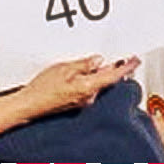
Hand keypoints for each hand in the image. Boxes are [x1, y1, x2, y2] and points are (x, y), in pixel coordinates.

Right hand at [14, 56, 139, 119]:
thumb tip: (99, 61)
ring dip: (96, 74)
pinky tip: (76, 75)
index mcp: (88, 87)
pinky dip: (86, 80)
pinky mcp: (76, 103)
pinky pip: (87, 89)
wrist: (29, 105)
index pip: (114, 76)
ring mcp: (82, 102)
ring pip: (96, 84)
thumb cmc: (42, 90)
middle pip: (106, 80)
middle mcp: (89, 97)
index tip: (135, 60)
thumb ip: (84, 64)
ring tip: (85, 65)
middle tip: (115, 57)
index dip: (127, 67)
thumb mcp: (64, 69)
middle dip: (110, 68)